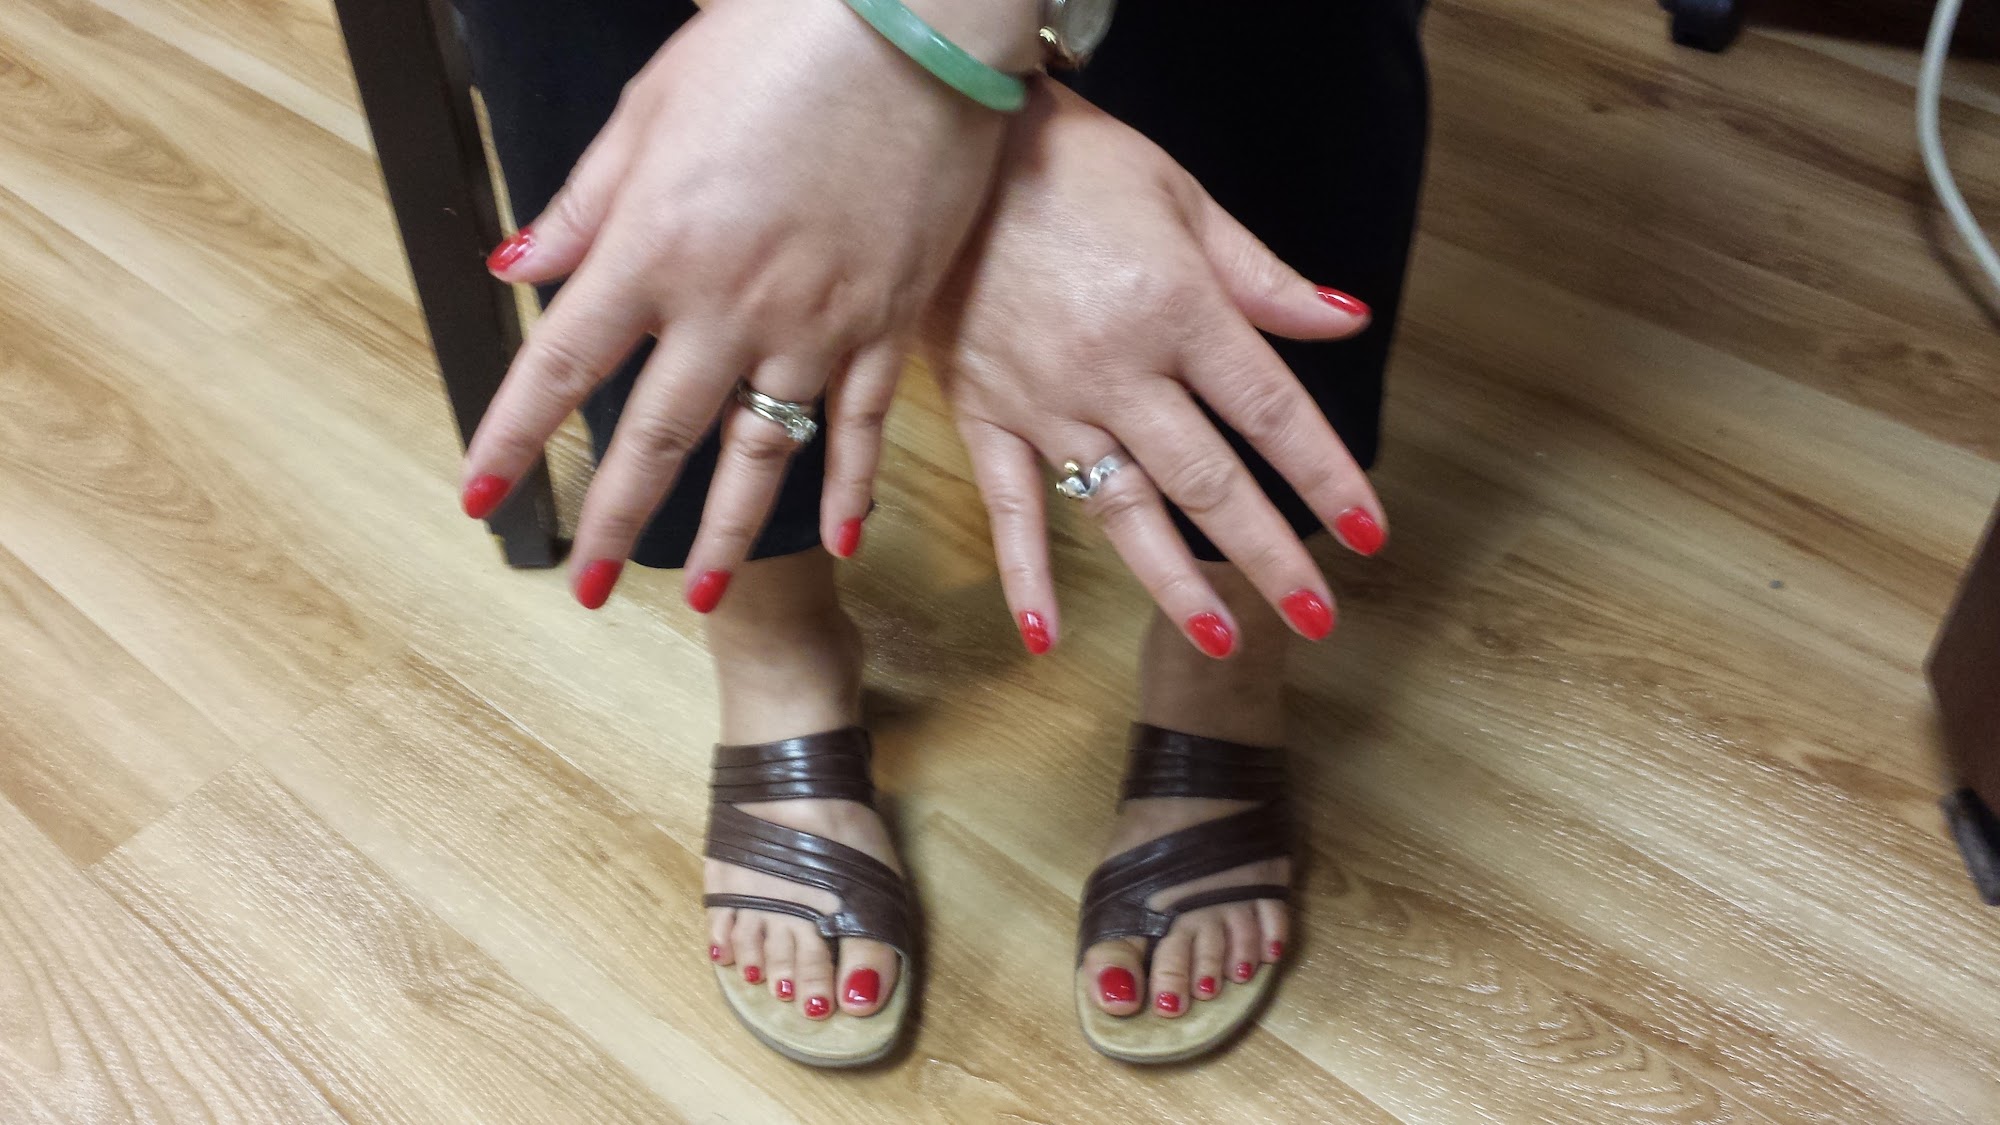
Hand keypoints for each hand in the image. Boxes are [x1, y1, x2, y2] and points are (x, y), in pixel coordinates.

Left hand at [461, 0, 1014, 607]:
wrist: (915, 21)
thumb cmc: (777, 40)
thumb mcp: (653, 105)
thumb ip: (586, 201)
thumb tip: (518, 270)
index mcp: (656, 246)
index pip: (562, 368)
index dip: (514, 442)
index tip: (480, 502)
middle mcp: (729, 304)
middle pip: (657, 436)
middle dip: (614, 520)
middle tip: (587, 589)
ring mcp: (818, 323)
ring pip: (761, 453)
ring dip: (727, 531)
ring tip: (704, 594)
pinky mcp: (890, 321)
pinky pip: (865, 426)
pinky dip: (852, 487)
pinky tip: (841, 539)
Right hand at [923, 81, 1387, 657]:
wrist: (948, 139)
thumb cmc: (1075, 162)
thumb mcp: (1183, 199)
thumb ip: (1263, 277)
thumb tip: (1348, 320)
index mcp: (1178, 309)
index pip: (1271, 412)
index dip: (1326, 477)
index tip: (1369, 535)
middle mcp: (1117, 369)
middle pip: (1208, 481)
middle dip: (1269, 555)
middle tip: (1318, 619)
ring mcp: (1046, 400)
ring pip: (1121, 508)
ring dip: (1174, 582)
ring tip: (1224, 642)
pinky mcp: (983, 411)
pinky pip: (1007, 506)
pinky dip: (1024, 573)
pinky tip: (1045, 636)